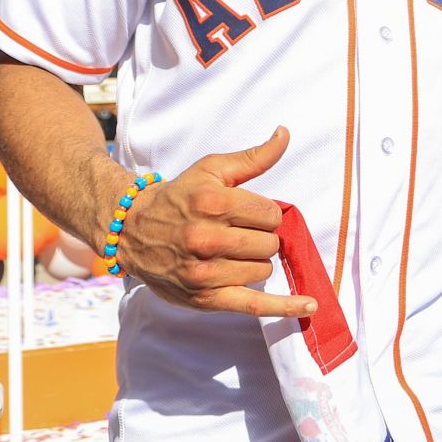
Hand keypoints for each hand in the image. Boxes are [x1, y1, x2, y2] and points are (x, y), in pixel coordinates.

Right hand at [110, 128, 315, 317]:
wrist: (132, 229)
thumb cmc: (179, 197)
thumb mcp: (212, 169)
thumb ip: (253, 157)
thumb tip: (285, 134)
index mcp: (212, 203)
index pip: (271, 214)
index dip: (265, 213)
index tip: (247, 213)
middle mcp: (207, 238)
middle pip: (269, 244)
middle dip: (261, 237)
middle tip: (237, 233)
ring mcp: (204, 272)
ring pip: (263, 270)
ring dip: (255, 262)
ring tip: (229, 253)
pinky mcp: (204, 298)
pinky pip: (254, 306)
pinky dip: (284, 307)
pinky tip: (309, 306)